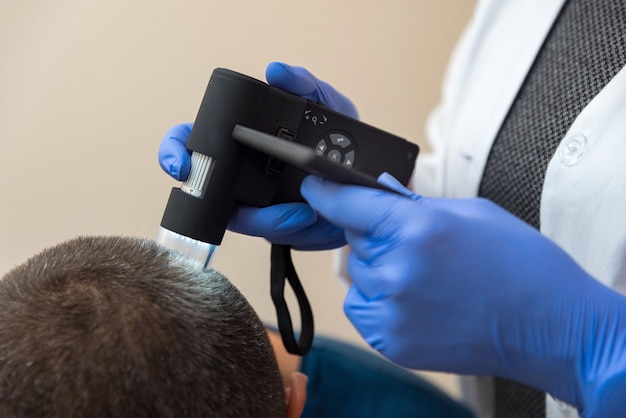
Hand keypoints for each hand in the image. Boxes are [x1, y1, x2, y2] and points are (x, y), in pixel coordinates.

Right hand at [158, 63, 356, 249]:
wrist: (365, 177)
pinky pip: (269, 234)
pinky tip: (306, 216)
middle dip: (203, 195)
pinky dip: (286, 226)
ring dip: (266, 217)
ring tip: (300, 210)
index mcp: (243, 137)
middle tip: (230, 201)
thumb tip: (276, 71)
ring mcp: (256, 204)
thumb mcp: (326, 104)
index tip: (180, 164)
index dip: (176, 150)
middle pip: (201, 186)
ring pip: (239, 218)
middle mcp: (241, 172)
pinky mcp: (277, 227)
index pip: (193, 139)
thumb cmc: (337, 136)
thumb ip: (302, 84)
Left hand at [300, 173, 625, 415]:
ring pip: (359, 274)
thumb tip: (380, 191)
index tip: (313, 185)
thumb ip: (414, 204)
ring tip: (426, 277)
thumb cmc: (519, 264)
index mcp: (416, 229)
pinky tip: (417, 299)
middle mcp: (396, 271)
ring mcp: (392, 311)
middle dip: (376, 234)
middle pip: (354, 240)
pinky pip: (362, 306)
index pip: (346, 204)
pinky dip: (379, 299)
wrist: (550, 326)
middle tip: (415, 243)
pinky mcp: (391, 341)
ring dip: (380, 269)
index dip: (325, 191)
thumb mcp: (470, 213)